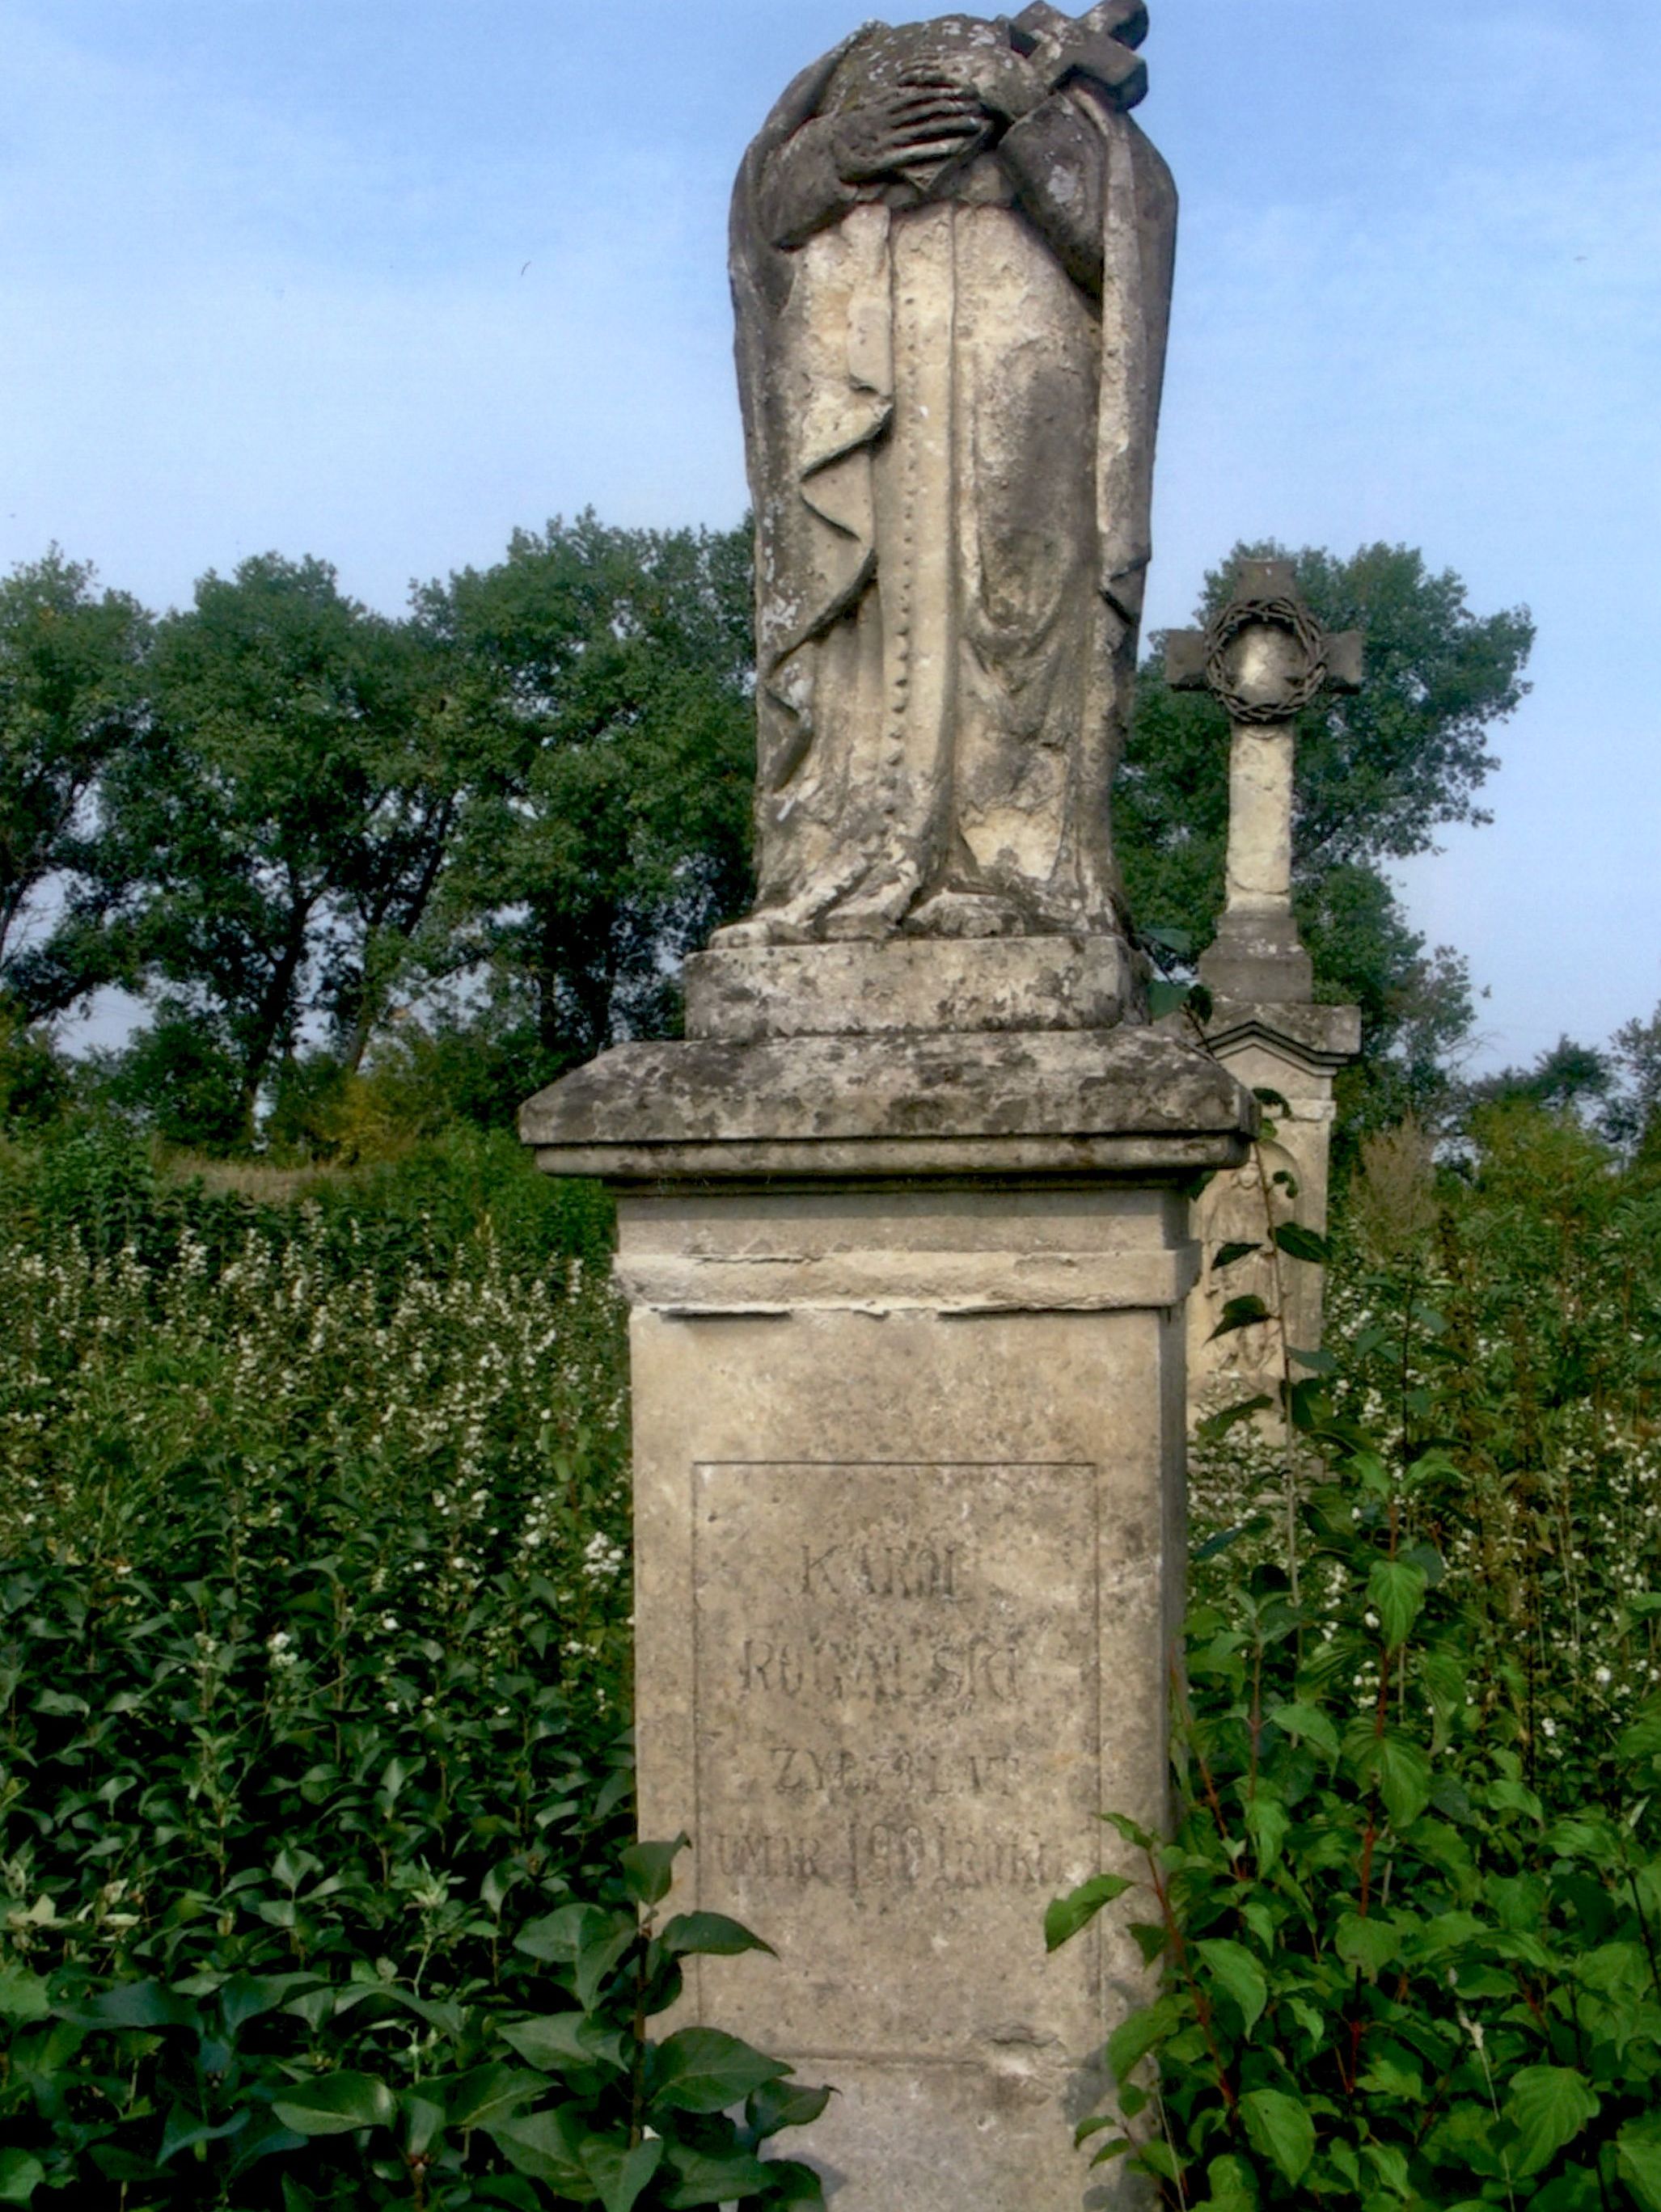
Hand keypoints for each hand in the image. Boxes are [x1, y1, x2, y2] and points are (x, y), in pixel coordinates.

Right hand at [832, 75, 987, 182]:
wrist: (827, 153)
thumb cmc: (850, 134)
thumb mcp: (868, 109)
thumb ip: (887, 100)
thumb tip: (903, 88)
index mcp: (886, 105)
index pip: (920, 93)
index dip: (943, 91)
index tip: (963, 90)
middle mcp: (890, 119)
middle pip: (928, 109)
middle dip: (954, 106)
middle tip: (977, 104)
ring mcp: (888, 139)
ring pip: (925, 129)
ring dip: (951, 126)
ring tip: (973, 125)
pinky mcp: (885, 160)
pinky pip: (914, 154)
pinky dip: (934, 150)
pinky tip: (952, 148)